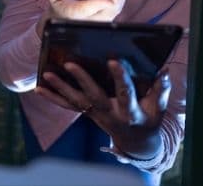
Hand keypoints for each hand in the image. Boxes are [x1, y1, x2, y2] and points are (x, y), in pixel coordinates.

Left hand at [35, 60, 170, 160]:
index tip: (113, 60)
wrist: (136, 142)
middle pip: (94, 96)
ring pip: (76, 101)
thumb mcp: (158, 108)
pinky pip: (68, 106)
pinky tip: (38, 88)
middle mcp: (109, 114)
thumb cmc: (149, 119)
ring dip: (60, 88)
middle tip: (69, 63)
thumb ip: (160, 90)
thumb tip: (163, 71)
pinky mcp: (87, 113)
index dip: (120, 78)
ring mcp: (95, 114)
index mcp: (130, 111)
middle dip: (82, 80)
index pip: (125, 93)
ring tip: (46, 74)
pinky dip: (52, 97)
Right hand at [36, 0, 132, 35]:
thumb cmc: (59, 9)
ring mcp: (101, 20)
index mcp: (76, 14)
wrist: (65, 23)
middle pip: (110, 9)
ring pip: (117, 8)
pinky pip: (117, 6)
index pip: (87, 10)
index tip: (108, 0)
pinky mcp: (107, 17)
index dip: (98, 5)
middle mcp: (91, 19)